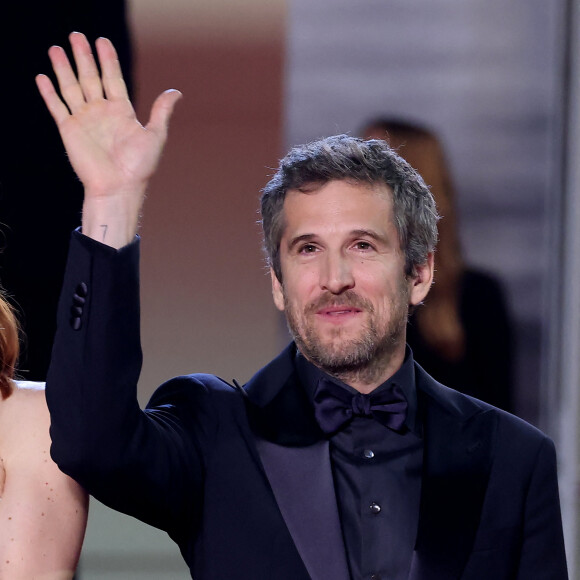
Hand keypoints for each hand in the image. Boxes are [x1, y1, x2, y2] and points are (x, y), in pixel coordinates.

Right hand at [36, 32, 181, 246]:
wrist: (118, 188)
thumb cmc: (139, 167)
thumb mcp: (155, 135)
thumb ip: (161, 111)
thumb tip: (177, 91)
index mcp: (122, 112)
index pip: (113, 78)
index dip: (108, 60)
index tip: (102, 41)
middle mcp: (101, 113)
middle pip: (90, 77)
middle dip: (84, 56)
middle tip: (77, 35)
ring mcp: (85, 120)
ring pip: (71, 87)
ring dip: (64, 68)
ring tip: (57, 48)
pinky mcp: (69, 130)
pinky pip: (57, 107)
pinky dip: (49, 93)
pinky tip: (42, 77)